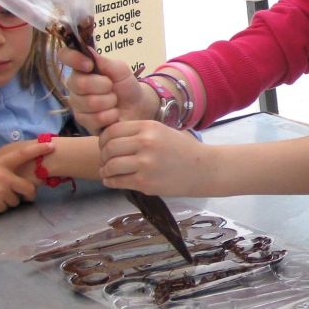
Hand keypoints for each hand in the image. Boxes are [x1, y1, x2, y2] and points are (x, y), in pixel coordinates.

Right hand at [0, 142, 52, 214]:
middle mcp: (3, 177)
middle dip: (28, 194)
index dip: (38, 151)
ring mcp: (0, 192)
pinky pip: (3, 209)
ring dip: (7, 202)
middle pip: (28, 188)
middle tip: (26, 197)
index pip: (22, 155)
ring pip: (14, 201)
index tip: (52, 146)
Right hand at [57, 47, 153, 133]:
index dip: (73, 59)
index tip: (90, 65)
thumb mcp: (120, 69)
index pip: (64, 55)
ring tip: (114, 101)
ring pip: (89, 102)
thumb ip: (104, 62)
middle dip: (104, 86)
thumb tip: (87, 51)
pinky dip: (110, 115)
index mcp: (81, 68)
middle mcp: (74, 85)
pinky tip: (113, 114)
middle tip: (112, 88)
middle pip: (80, 83)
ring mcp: (77, 104)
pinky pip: (95, 118)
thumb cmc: (126, 85)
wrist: (138, 107)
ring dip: (109, 102)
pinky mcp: (83, 121)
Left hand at [99, 120, 214, 196]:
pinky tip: (112, 180)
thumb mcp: (162, 132)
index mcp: (149, 127)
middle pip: (109, 148)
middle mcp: (146, 142)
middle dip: (103, 156)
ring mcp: (145, 163)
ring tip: (107, 171)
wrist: (205, 170)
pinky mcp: (146, 182)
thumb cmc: (184, 150)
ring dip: (105, 170)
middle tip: (105, 160)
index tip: (105, 146)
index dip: (104, 139)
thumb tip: (110, 138)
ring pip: (111, 165)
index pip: (112, 130)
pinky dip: (110, 181)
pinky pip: (118, 181)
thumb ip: (139, 132)